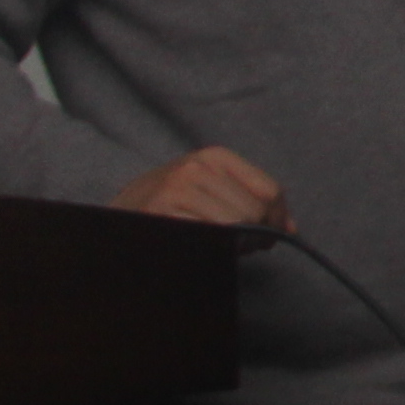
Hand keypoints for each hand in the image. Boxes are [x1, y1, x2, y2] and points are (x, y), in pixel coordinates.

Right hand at [117, 146, 289, 231]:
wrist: (114, 218)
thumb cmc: (169, 208)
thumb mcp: (210, 191)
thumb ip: (250, 201)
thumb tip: (291, 228)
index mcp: (215, 157)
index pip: (269, 190)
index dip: (277, 219)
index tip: (272, 236)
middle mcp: (197, 167)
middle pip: (255, 209)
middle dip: (257, 234)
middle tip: (242, 246)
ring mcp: (178, 188)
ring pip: (236, 224)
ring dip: (236, 243)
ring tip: (219, 245)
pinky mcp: (163, 211)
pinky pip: (209, 236)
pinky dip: (212, 247)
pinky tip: (199, 246)